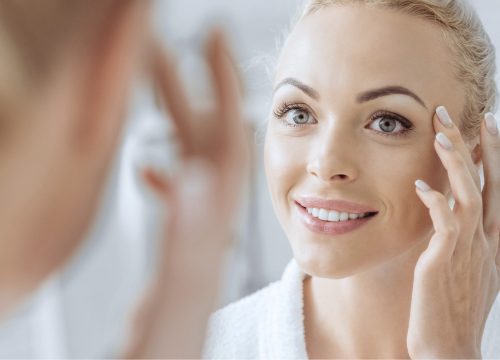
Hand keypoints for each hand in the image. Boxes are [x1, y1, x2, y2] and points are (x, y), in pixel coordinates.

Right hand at [123, 29, 248, 357]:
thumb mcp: (169, 305)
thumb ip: (185, 247)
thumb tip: (198, 178)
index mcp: (206, 237)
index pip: (226, 145)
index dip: (222, 87)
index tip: (215, 36)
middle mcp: (205, 233)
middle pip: (206, 145)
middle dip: (186, 89)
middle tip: (163, 46)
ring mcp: (192, 241)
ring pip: (192, 166)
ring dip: (175, 123)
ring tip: (154, 89)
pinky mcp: (177, 257)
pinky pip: (180, 202)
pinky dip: (168, 174)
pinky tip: (153, 168)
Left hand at [407, 106, 499, 358]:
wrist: (449, 350)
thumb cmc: (450, 311)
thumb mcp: (465, 269)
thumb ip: (462, 240)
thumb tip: (452, 213)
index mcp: (490, 242)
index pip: (496, 189)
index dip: (493, 157)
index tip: (485, 126)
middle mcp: (485, 242)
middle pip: (488, 184)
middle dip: (479, 146)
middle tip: (462, 114)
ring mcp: (467, 252)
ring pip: (469, 196)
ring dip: (458, 163)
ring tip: (442, 134)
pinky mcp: (443, 264)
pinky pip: (445, 225)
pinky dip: (436, 202)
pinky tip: (423, 184)